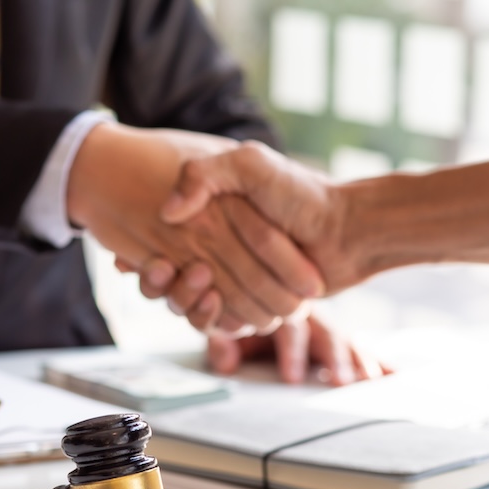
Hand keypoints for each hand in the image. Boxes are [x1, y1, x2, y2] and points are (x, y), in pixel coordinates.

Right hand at [68, 123, 323, 332]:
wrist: (346, 231)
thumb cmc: (299, 192)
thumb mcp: (251, 164)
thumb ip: (205, 175)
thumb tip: (168, 212)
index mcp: (205, 221)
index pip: (153, 245)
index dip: (142, 258)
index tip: (142, 259)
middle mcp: (212, 253)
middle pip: (165, 281)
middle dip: (161, 283)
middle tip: (168, 271)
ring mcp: (228, 282)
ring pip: (186, 306)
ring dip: (186, 302)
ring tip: (199, 289)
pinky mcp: (246, 308)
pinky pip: (215, 323)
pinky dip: (211, 320)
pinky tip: (215, 306)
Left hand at [205, 305, 387, 385]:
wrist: (238, 288)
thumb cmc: (229, 311)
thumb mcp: (220, 325)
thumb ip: (220, 339)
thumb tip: (226, 363)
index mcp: (276, 304)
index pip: (287, 326)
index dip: (291, 351)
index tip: (293, 378)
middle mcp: (305, 311)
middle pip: (325, 331)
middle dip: (335, 358)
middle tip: (343, 383)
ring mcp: (323, 324)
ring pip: (347, 340)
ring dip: (361, 361)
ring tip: (373, 382)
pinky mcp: (337, 339)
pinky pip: (361, 348)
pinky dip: (379, 360)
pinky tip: (395, 375)